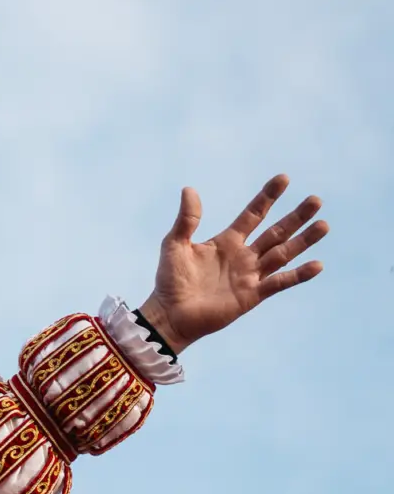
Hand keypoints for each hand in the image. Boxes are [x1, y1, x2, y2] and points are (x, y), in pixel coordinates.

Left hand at [138, 174, 326, 353]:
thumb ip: (186, 220)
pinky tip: (317, 264)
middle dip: (296, 217)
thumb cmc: (169, 280)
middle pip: (276, 232)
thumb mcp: (175, 244)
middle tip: (316, 200)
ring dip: (303, 241)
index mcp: (227, 241)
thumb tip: (188, 190)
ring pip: (283, 254)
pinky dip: (298, 275)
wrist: (169, 314)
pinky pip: (280, 282)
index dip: (267, 197)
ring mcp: (250, 275)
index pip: (253, 214)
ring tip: (323, 225)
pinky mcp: (252, 295)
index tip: (283, 178)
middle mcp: (243, 256)